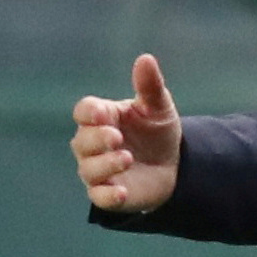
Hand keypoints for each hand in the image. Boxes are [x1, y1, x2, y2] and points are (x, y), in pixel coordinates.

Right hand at [71, 54, 181, 212]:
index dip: (89, 113)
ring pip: (88, 169)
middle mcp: (93, 144)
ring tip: (126, 158)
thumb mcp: (159, 107)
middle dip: (97, 139)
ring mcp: (98, 170)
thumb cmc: (157, 131)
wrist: (174, 165)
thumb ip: (150, 86)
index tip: (102, 113)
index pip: (84, 112)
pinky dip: (108, 196)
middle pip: (82, 141)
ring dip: (105, 164)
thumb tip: (145, 58)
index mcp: (103, 118)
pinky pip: (99, 197)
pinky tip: (122, 192)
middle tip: (117, 138)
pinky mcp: (108, 193)